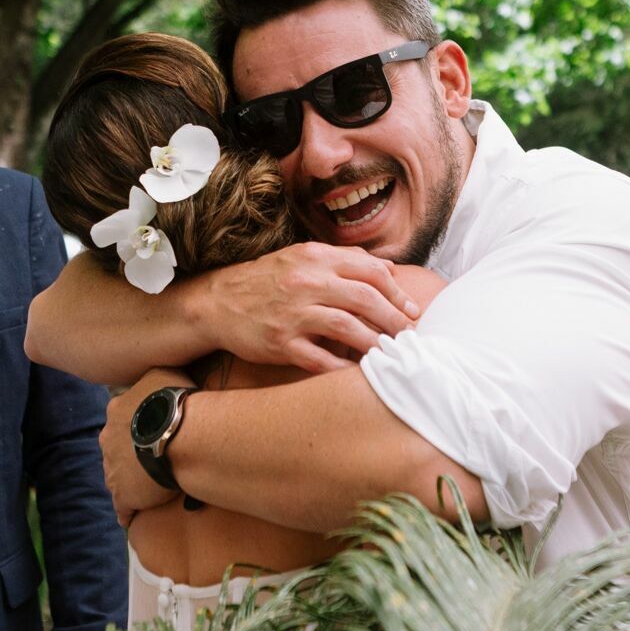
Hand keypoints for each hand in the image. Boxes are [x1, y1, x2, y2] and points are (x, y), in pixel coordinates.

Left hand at [101, 368, 194, 524]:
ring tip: (148, 485)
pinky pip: (123, 506)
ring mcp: (112, 468)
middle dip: (129, 452)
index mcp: (117, 409)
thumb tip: (157, 374)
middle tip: (152, 456)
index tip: (152, 429)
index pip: (123, 417)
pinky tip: (133, 516)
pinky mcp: (123, 494)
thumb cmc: (175, 400)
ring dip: (130, 479)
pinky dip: (127, 510)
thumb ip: (154, 374)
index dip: (137, 424)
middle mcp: (108, 438)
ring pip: (117, 475)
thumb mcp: (163, 371)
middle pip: (116, 447)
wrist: (179, 434)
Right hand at [203, 242, 420, 372]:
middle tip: (409, 336)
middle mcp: (306, 282)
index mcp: (315, 258)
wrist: (218, 302)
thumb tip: (389, 269)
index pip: (370, 271)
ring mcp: (293, 314)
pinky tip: (359, 373)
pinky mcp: (280, 343)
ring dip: (376, 343)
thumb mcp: (302, 257)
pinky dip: (344, 367)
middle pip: (365, 298)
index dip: (397, 292)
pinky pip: (320, 358)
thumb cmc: (267, 280)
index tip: (411, 309)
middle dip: (394, 319)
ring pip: (347, 328)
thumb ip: (345, 260)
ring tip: (392, 354)